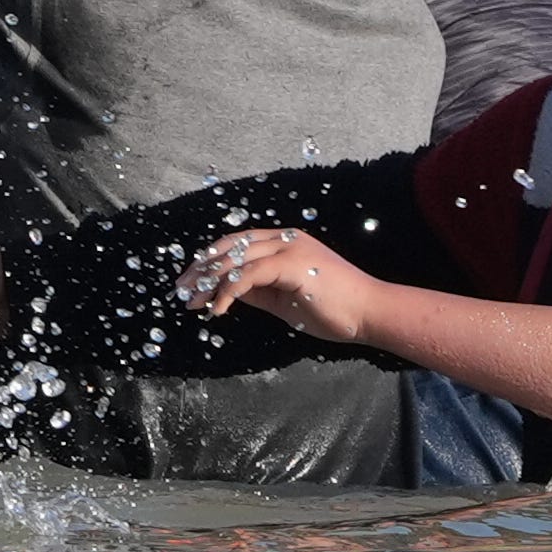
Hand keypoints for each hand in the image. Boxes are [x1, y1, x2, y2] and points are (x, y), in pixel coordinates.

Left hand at [176, 225, 370, 345]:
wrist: (370, 313)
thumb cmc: (334, 310)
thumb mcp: (285, 300)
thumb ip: (258, 291)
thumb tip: (227, 291)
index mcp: (284, 242)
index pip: (237, 243)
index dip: (211, 259)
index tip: (190, 280)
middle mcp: (284, 238)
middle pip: (230, 246)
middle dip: (201, 268)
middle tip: (180, 290)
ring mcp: (289, 248)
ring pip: (235, 258)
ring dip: (208, 281)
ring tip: (191, 302)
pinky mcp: (292, 264)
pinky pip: (248, 276)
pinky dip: (228, 292)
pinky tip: (217, 310)